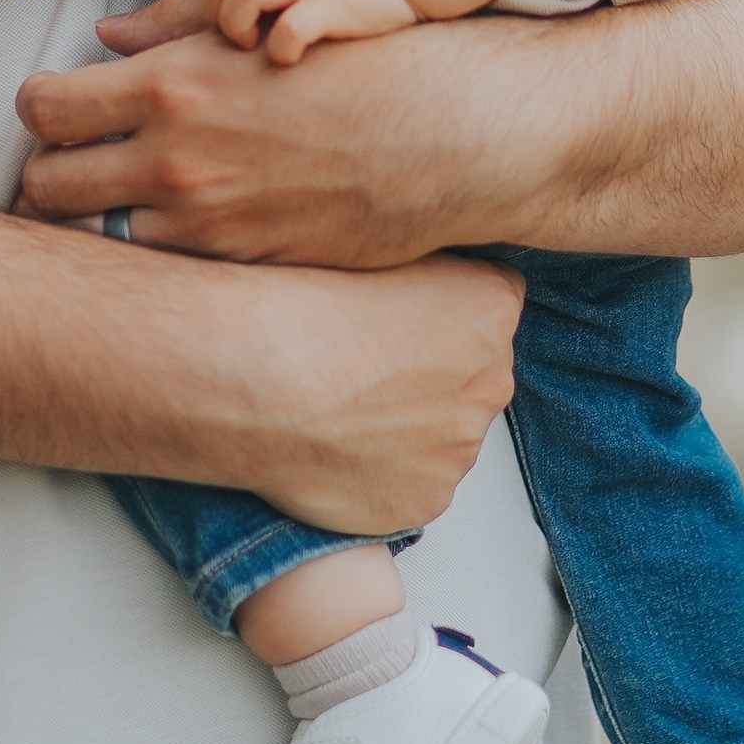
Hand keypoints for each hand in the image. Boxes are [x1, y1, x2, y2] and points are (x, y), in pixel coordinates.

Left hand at [15, 8, 561, 268]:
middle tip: (72, 163)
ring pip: (97, 236)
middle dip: (48, 172)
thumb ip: (172, 31)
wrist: (451, 137)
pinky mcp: (242, 265)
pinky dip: (154, 251)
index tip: (56, 110)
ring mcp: (207, 224)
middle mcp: (174, 162)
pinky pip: (161, 268)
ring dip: (99, 219)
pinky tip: (181, 228)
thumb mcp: (260, 29)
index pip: (43, 107)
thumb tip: (106, 41)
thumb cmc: (363, 65)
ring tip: (122, 202)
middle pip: (46, 184)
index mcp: (170, 87)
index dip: (37, 109)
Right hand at [217, 253, 522, 535]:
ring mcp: (459, 448)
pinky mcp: (424, 500)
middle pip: (470, 378)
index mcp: (489, 307)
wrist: (252, 380)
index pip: (487, 307)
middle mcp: (491, 381)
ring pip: (440, 437)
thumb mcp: (370, 243)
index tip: (390, 318)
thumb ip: (415, 267)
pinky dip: (377, 475)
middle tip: (359, 368)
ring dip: (402, 429)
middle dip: (426, 376)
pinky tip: (333, 450)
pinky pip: (409, 486)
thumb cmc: (296, 306)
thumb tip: (406, 283)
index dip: (433, 312)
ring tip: (336, 411)